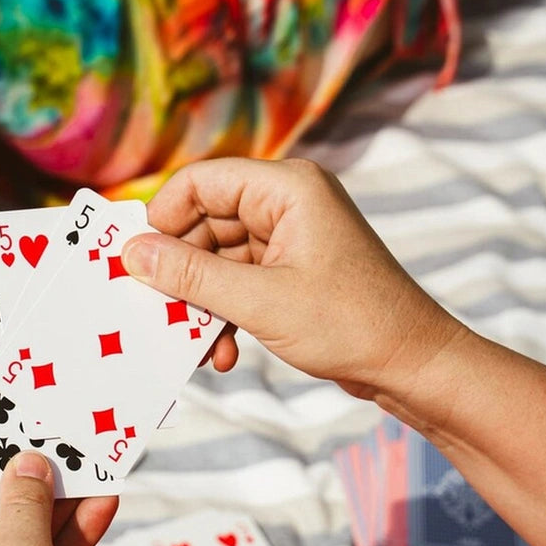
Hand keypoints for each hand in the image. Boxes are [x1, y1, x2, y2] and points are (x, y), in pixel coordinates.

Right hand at [121, 157, 463, 400]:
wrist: (411, 363)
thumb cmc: (351, 324)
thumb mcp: (260, 301)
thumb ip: (192, 276)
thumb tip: (134, 254)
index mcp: (288, 188)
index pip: (201, 181)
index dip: (163, 218)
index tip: (136, 261)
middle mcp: (288, 203)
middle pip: (205, 221)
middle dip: (182, 272)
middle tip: (159, 311)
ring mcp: (290, 237)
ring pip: (218, 257)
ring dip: (203, 302)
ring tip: (197, 343)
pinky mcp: (292, 269)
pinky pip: (239, 280)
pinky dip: (226, 312)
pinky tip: (224, 352)